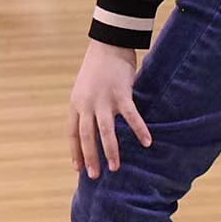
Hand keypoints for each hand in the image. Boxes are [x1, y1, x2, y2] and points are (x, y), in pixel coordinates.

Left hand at [67, 40, 150, 178]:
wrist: (108, 45)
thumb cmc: (97, 69)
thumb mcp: (83, 89)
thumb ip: (84, 108)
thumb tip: (88, 129)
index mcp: (76, 104)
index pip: (73, 133)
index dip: (75, 152)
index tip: (78, 169)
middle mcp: (87, 104)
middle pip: (87, 136)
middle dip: (90, 158)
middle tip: (94, 176)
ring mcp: (104, 100)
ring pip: (106, 131)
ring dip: (111, 151)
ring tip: (115, 167)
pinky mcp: (121, 94)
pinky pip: (131, 117)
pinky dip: (139, 130)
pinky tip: (147, 143)